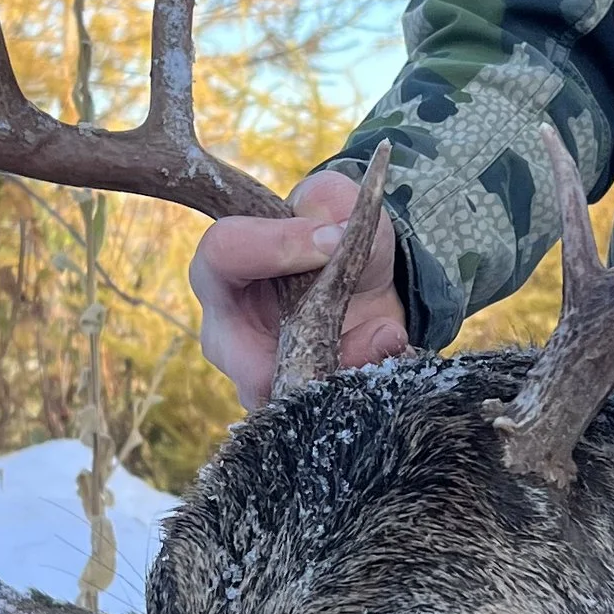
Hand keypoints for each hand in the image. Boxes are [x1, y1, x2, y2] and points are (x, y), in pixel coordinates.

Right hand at [191, 171, 407, 408]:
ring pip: (288, 394)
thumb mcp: (341, 207)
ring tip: (385, 334)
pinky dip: (360, 385)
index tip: (333, 240)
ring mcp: (254, 377)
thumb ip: (332, 200)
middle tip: (354, 308)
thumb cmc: (335, 240)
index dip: (277, 245)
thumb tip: (332, 231)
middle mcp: (226, 328)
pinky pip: (318, 413)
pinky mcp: (291, 405)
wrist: (366, 287)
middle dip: (310, 342)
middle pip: (245, 357)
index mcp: (224, 262)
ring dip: (344, 368)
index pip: (224, 251)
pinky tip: (388, 353)